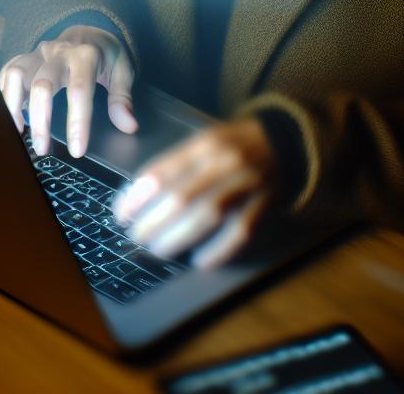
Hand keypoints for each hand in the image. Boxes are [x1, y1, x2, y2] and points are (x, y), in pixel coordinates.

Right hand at [0, 25, 136, 157]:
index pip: (80, 89)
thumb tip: (128, 126)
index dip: (77, 121)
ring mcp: (38, 54)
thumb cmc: (105, 56)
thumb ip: (123, 97)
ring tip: (17, 134)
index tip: (77, 150)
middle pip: (42, 83)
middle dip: (40, 120)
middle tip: (42, 149)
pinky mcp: (24, 59)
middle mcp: (58, 53)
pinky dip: (2, 96)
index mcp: (86, 55)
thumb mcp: (123, 70)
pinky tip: (6, 119)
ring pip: (16, 74)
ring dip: (12, 106)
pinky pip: (6, 73)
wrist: (87, 31)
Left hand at [112, 117, 276, 269]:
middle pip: (181, 198)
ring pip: (207, 216)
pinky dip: (217, 251)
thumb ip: (175, 165)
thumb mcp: (202, 141)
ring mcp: (246, 185)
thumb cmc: (232, 145)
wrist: (282, 141)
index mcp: (204, 144)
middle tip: (136, 235)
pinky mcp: (263, 206)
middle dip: (152, 222)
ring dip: (177, 238)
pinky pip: (238, 233)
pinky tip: (199, 261)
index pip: (162, 172)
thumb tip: (137, 196)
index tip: (121, 213)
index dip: (137, 197)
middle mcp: (224, 162)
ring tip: (157, 248)